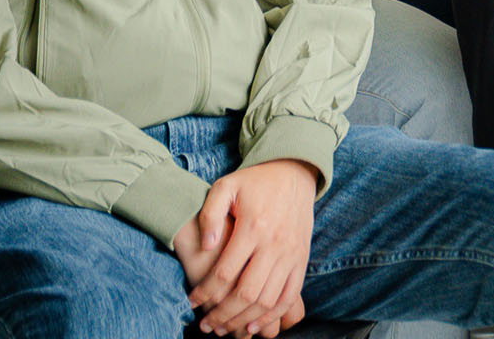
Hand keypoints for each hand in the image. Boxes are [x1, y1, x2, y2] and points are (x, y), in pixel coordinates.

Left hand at [188, 159, 318, 336]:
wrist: (294, 171)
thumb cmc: (255, 181)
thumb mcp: (226, 186)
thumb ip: (210, 213)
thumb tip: (206, 246)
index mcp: (254, 226)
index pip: (225, 272)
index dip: (205, 292)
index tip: (191, 301)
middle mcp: (275, 243)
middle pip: (247, 292)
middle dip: (223, 314)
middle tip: (206, 326)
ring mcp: (291, 253)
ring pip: (268, 300)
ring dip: (245, 320)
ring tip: (225, 329)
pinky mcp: (302, 258)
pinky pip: (290, 295)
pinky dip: (272, 315)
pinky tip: (254, 325)